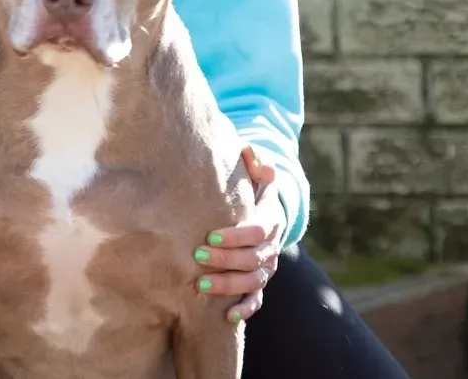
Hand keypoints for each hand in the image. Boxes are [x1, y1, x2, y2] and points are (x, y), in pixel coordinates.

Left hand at [192, 146, 284, 322]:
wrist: (266, 211)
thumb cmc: (253, 189)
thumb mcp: (258, 172)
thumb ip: (255, 161)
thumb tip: (247, 149)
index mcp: (270, 218)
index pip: (256, 230)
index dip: (235, 235)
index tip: (210, 235)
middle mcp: (271, 245)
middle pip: (252, 258)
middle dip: (224, 259)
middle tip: (196, 256)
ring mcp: (267, 266)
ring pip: (253, 281)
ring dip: (228, 285)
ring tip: (201, 286)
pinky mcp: (260, 281)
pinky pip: (257, 299)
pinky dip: (245, 308)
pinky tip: (227, 316)